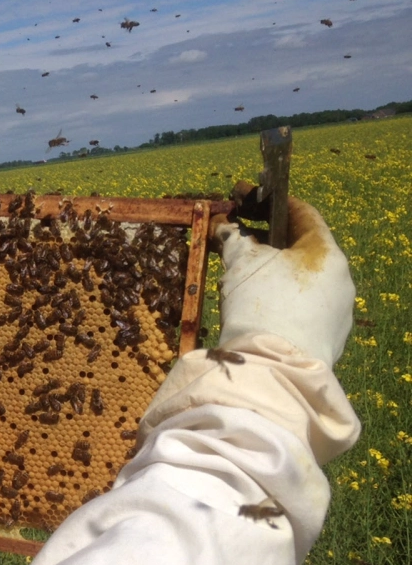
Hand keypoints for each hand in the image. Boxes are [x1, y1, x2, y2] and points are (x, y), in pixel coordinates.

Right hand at [215, 197, 353, 365]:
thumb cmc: (261, 304)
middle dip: (266, 239)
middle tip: (235, 236)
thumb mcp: (241, 263)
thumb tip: (223, 226)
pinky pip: (303, 308)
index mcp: (327, 253)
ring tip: (240, 276)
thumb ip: (232, 239)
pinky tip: (257, 307)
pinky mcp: (329, 338)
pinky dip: (280, 299)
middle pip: (301, 248)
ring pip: (302, 280)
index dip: (269, 202)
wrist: (274, 367)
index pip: (302, 213)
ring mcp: (338, 311)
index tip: (243, 197)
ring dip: (272, 271)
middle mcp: (340, 279)